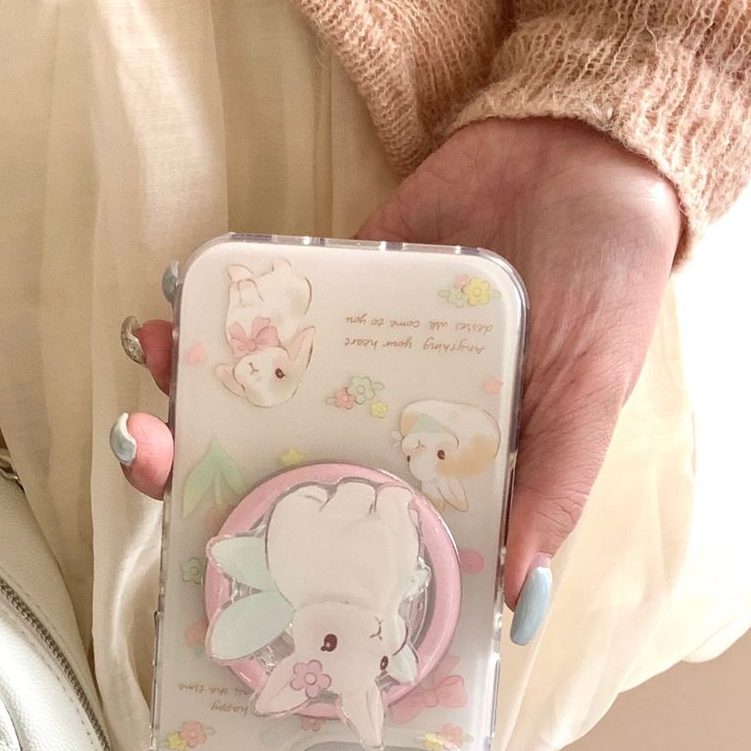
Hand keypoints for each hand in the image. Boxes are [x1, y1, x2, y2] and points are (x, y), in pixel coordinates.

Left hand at [114, 117, 680, 629]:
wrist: (585, 147)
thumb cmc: (607, 283)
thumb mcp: (592, 392)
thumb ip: (556, 486)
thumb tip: (516, 602)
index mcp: (444, 475)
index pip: (351, 537)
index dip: (286, 555)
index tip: (215, 561)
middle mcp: (385, 428)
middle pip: (275, 467)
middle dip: (197, 466)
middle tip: (144, 450)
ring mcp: (351, 358)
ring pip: (255, 393)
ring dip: (189, 385)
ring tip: (148, 362)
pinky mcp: (335, 286)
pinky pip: (267, 309)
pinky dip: (215, 311)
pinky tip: (173, 306)